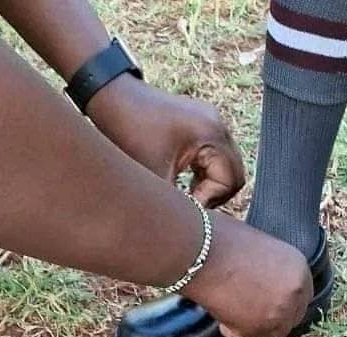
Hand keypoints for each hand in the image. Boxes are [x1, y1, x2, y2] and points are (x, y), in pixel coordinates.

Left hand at [87, 75, 244, 205]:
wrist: (111, 94)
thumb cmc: (127, 131)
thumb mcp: (152, 174)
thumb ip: (177, 203)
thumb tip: (191, 232)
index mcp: (211, 134)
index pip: (230, 181)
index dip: (210, 200)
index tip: (187, 207)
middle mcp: (218, 124)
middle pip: (235, 175)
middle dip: (215, 195)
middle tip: (192, 205)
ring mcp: (212, 120)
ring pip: (227, 166)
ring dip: (211, 184)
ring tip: (187, 193)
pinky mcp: (202, 121)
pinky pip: (216, 155)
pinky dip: (205, 172)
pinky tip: (184, 179)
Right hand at [185, 214, 313, 336]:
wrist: (200, 251)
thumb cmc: (221, 241)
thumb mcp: (260, 248)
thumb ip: (272, 269)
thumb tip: (265, 284)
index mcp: (299, 267)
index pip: (303, 295)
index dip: (285, 301)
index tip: (270, 304)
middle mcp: (295, 291)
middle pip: (292, 317)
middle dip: (273, 317)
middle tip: (251, 315)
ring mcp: (280, 312)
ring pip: (273, 332)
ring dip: (255, 327)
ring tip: (232, 315)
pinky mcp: (259, 328)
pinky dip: (234, 331)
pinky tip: (221, 319)